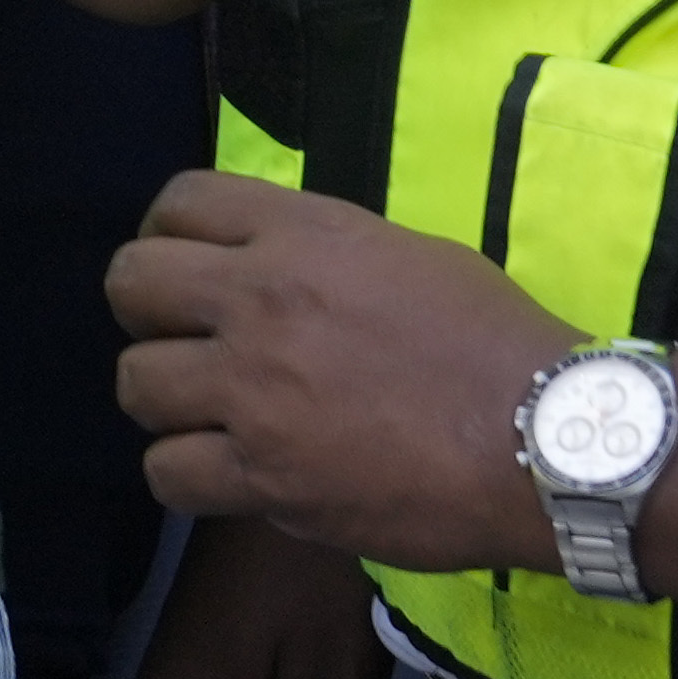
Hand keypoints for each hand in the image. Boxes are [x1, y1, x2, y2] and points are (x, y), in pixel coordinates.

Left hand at [113, 165, 570, 571]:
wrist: (547, 441)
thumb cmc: (496, 344)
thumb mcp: (410, 257)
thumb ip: (327, 258)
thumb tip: (285, 276)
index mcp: (303, 235)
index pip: (179, 200)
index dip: (169, 234)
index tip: (189, 270)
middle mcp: (261, 300)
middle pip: (130, 283)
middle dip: (146, 312)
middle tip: (185, 342)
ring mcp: (254, 390)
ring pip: (136, 382)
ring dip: (164, 401)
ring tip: (206, 417)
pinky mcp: (264, 475)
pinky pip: (168, 472)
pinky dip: (187, 477)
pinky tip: (225, 477)